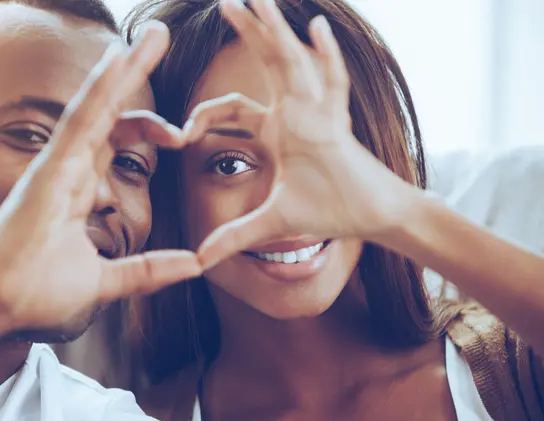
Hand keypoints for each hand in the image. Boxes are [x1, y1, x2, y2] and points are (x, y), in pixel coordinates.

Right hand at [0, 22, 199, 331]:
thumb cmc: (35, 294)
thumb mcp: (106, 282)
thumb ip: (148, 271)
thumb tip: (194, 265)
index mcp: (79, 188)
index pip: (116, 141)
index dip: (148, 128)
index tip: (182, 137)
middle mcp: (69, 169)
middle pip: (110, 112)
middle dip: (136, 76)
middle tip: (160, 38)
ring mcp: (58, 165)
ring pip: (97, 105)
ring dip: (125, 67)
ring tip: (154, 35)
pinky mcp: (49, 169)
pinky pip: (79, 121)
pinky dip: (100, 89)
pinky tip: (120, 56)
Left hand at [184, 0, 414, 267]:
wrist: (372, 216)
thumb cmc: (329, 210)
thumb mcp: (271, 223)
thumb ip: (234, 237)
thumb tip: (199, 261)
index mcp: (277, 129)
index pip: (233, 108)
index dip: (204, 114)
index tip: (180, 132)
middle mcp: (296, 112)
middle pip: (267, 63)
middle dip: (248, 31)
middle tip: (226, 1)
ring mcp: (318, 113)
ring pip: (294, 63)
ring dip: (277, 31)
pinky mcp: (338, 125)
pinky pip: (333, 85)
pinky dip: (326, 57)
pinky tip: (315, 26)